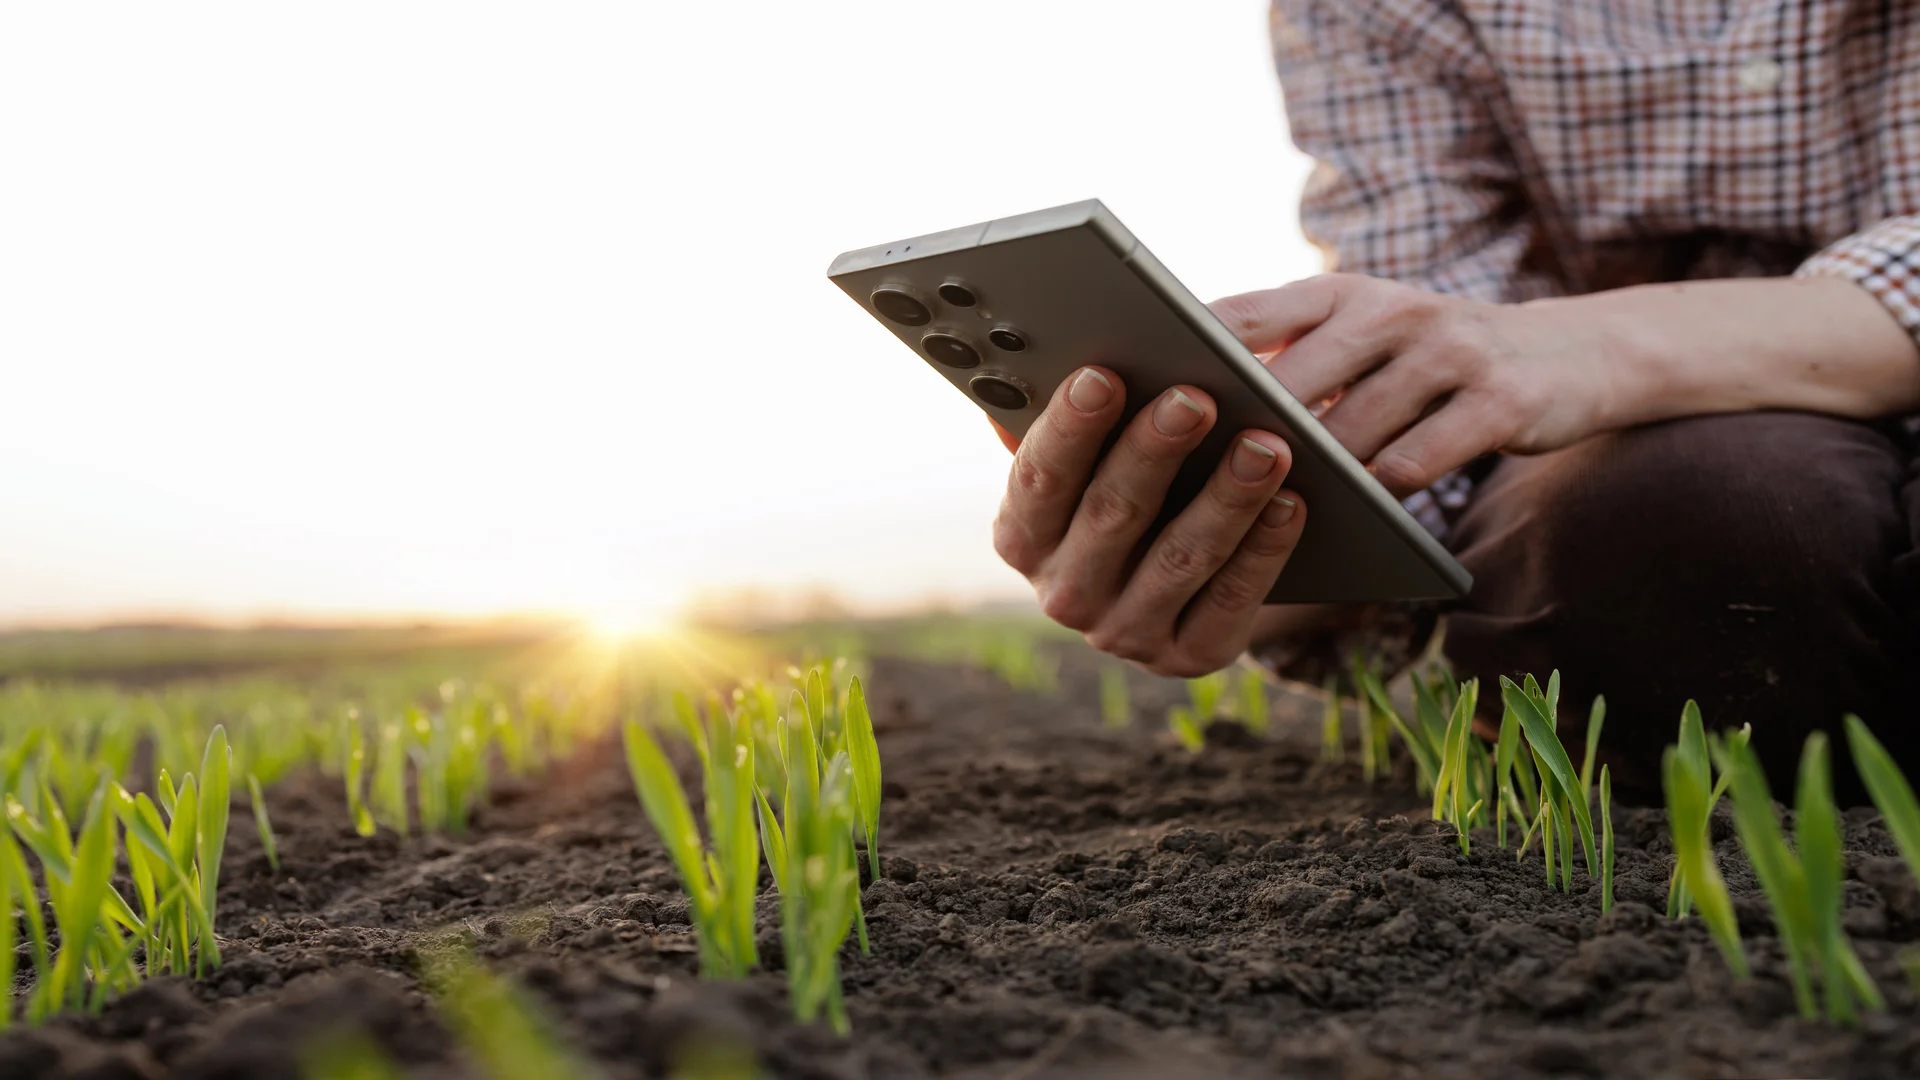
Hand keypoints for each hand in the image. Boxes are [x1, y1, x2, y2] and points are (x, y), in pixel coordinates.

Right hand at [991, 367, 1306, 676]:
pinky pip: (1231, 600)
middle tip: (1197, 398)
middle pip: (1111, 515)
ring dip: (1226, 498)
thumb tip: (1028, 363)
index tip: (1104, 374)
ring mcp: (1125, 633)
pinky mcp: (1189, 655)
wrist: (1174, 584)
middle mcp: (1064, 595)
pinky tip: (1292, 502)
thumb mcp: (1085, 462)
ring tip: (1266, 444)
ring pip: (1179, 558)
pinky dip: (1263, 550)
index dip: (1070, 427)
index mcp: (1022, 537)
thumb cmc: (1125, 489)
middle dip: (1156, 452)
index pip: (1038, 479)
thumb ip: (1057, 421)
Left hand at [1210, 274, 1619, 494]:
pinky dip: (1375, 498)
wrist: (1567, 357)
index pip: (1244, 314)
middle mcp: (1390, 309)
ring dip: (1306, 479)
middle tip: (1186, 484)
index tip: (1133, 400)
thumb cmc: (1426, 361)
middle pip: (1292, 379)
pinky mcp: (1498, 402)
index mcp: (1339, 292)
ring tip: (1257, 517)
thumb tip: (1175, 410)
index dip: (1184, 357)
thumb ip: (1285, 358)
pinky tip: (1347, 522)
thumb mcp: (1359, 335)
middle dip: (1239, 433)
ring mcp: (1448, 353)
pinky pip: (1416, 463)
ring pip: (1351, 431)